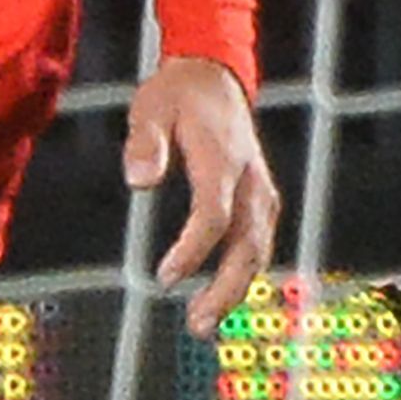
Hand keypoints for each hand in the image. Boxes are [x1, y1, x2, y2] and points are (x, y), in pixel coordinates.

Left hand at [127, 54, 280, 330]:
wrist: (215, 77)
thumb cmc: (178, 95)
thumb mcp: (150, 108)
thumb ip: (145, 143)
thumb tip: (139, 180)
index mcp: (224, 158)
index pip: (215, 214)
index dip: (192, 250)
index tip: (164, 277)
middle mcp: (250, 179)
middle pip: (247, 244)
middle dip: (225, 288)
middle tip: (197, 323)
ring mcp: (261, 190)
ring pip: (258, 250)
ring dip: (235, 289)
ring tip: (202, 322)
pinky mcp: (261, 199)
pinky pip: (258, 243)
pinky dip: (243, 273)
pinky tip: (219, 296)